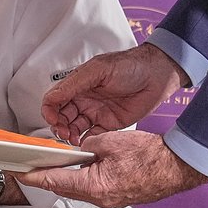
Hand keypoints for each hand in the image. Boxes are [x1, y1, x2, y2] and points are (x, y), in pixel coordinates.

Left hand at [17, 130, 207, 207]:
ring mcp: (107, 201)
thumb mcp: (111, 141)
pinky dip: (81, 178)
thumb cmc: (150, 155)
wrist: (178, 167)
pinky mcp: (115, 198)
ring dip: (64, 176)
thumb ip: (88, 145)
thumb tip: (78, 149)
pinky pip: (91, 189)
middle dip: (45, 175)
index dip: (32, 176)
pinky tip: (80, 166)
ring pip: (76, 188)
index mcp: (93, 185)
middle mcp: (98, 198)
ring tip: (55, 161)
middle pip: (61, 187)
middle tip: (33, 162)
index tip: (18, 171)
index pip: (52, 181)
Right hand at [42, 42, 188, 143]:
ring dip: (69, 135)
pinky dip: (85, 141)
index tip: (53, 120)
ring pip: (73, 128)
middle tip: (64, 132)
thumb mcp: (99, 69)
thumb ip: (74, 83)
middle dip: (58, 126)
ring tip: (73, 139)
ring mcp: (95, 112)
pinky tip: (84, 142)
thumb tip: (52, 97)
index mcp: (78, 85)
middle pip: (61, 117)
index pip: (53, 100)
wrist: (158, 76)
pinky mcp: (108, 124)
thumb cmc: (132, 65)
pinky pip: (91, 135)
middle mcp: (84, 99)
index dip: (49, 111)